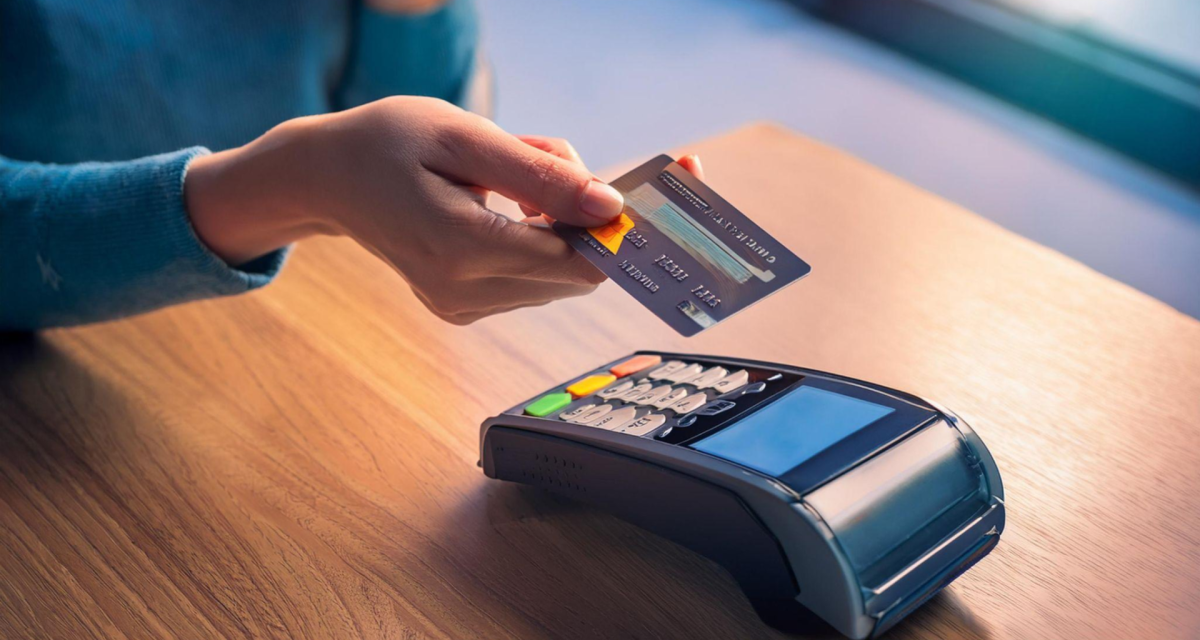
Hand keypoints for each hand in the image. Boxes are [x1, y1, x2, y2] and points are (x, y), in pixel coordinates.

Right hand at [185, 96, 702, 324]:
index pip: (580, 261)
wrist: (327, 176)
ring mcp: (462, 306)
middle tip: (573, 163)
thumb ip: (543, 177)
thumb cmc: (391, 140)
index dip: (630, 233)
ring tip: (513, 176)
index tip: (668, 194)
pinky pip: (532, 278)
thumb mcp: (467, 136)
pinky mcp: (462, 306)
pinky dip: (540, 239)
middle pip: (577, 270)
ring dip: (563, 226)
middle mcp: (465, 291)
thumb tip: (613, 207)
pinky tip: (505, 204)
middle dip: (592, 218)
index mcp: (463, 247)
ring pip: (559, 275)